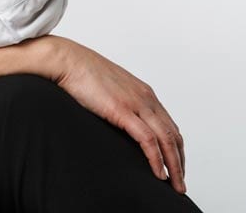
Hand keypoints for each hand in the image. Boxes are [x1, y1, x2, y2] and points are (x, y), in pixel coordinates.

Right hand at [47, 36, 186, 193]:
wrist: (66, 59)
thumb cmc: (80, 72)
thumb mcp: (108, 88)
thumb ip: (117, 102)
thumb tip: (113, 117)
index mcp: (144, 92)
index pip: (169, 125)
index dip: (175, 148)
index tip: (174, 166)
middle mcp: (146, 98)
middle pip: (174, 135)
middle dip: (179, 162)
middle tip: (179, 183)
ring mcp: (136, 104)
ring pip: (167, 140)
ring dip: (174, 166)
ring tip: (175, 186)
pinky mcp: (123, 110)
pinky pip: (148, 140)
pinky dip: (157, 159)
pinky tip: (158, 174)